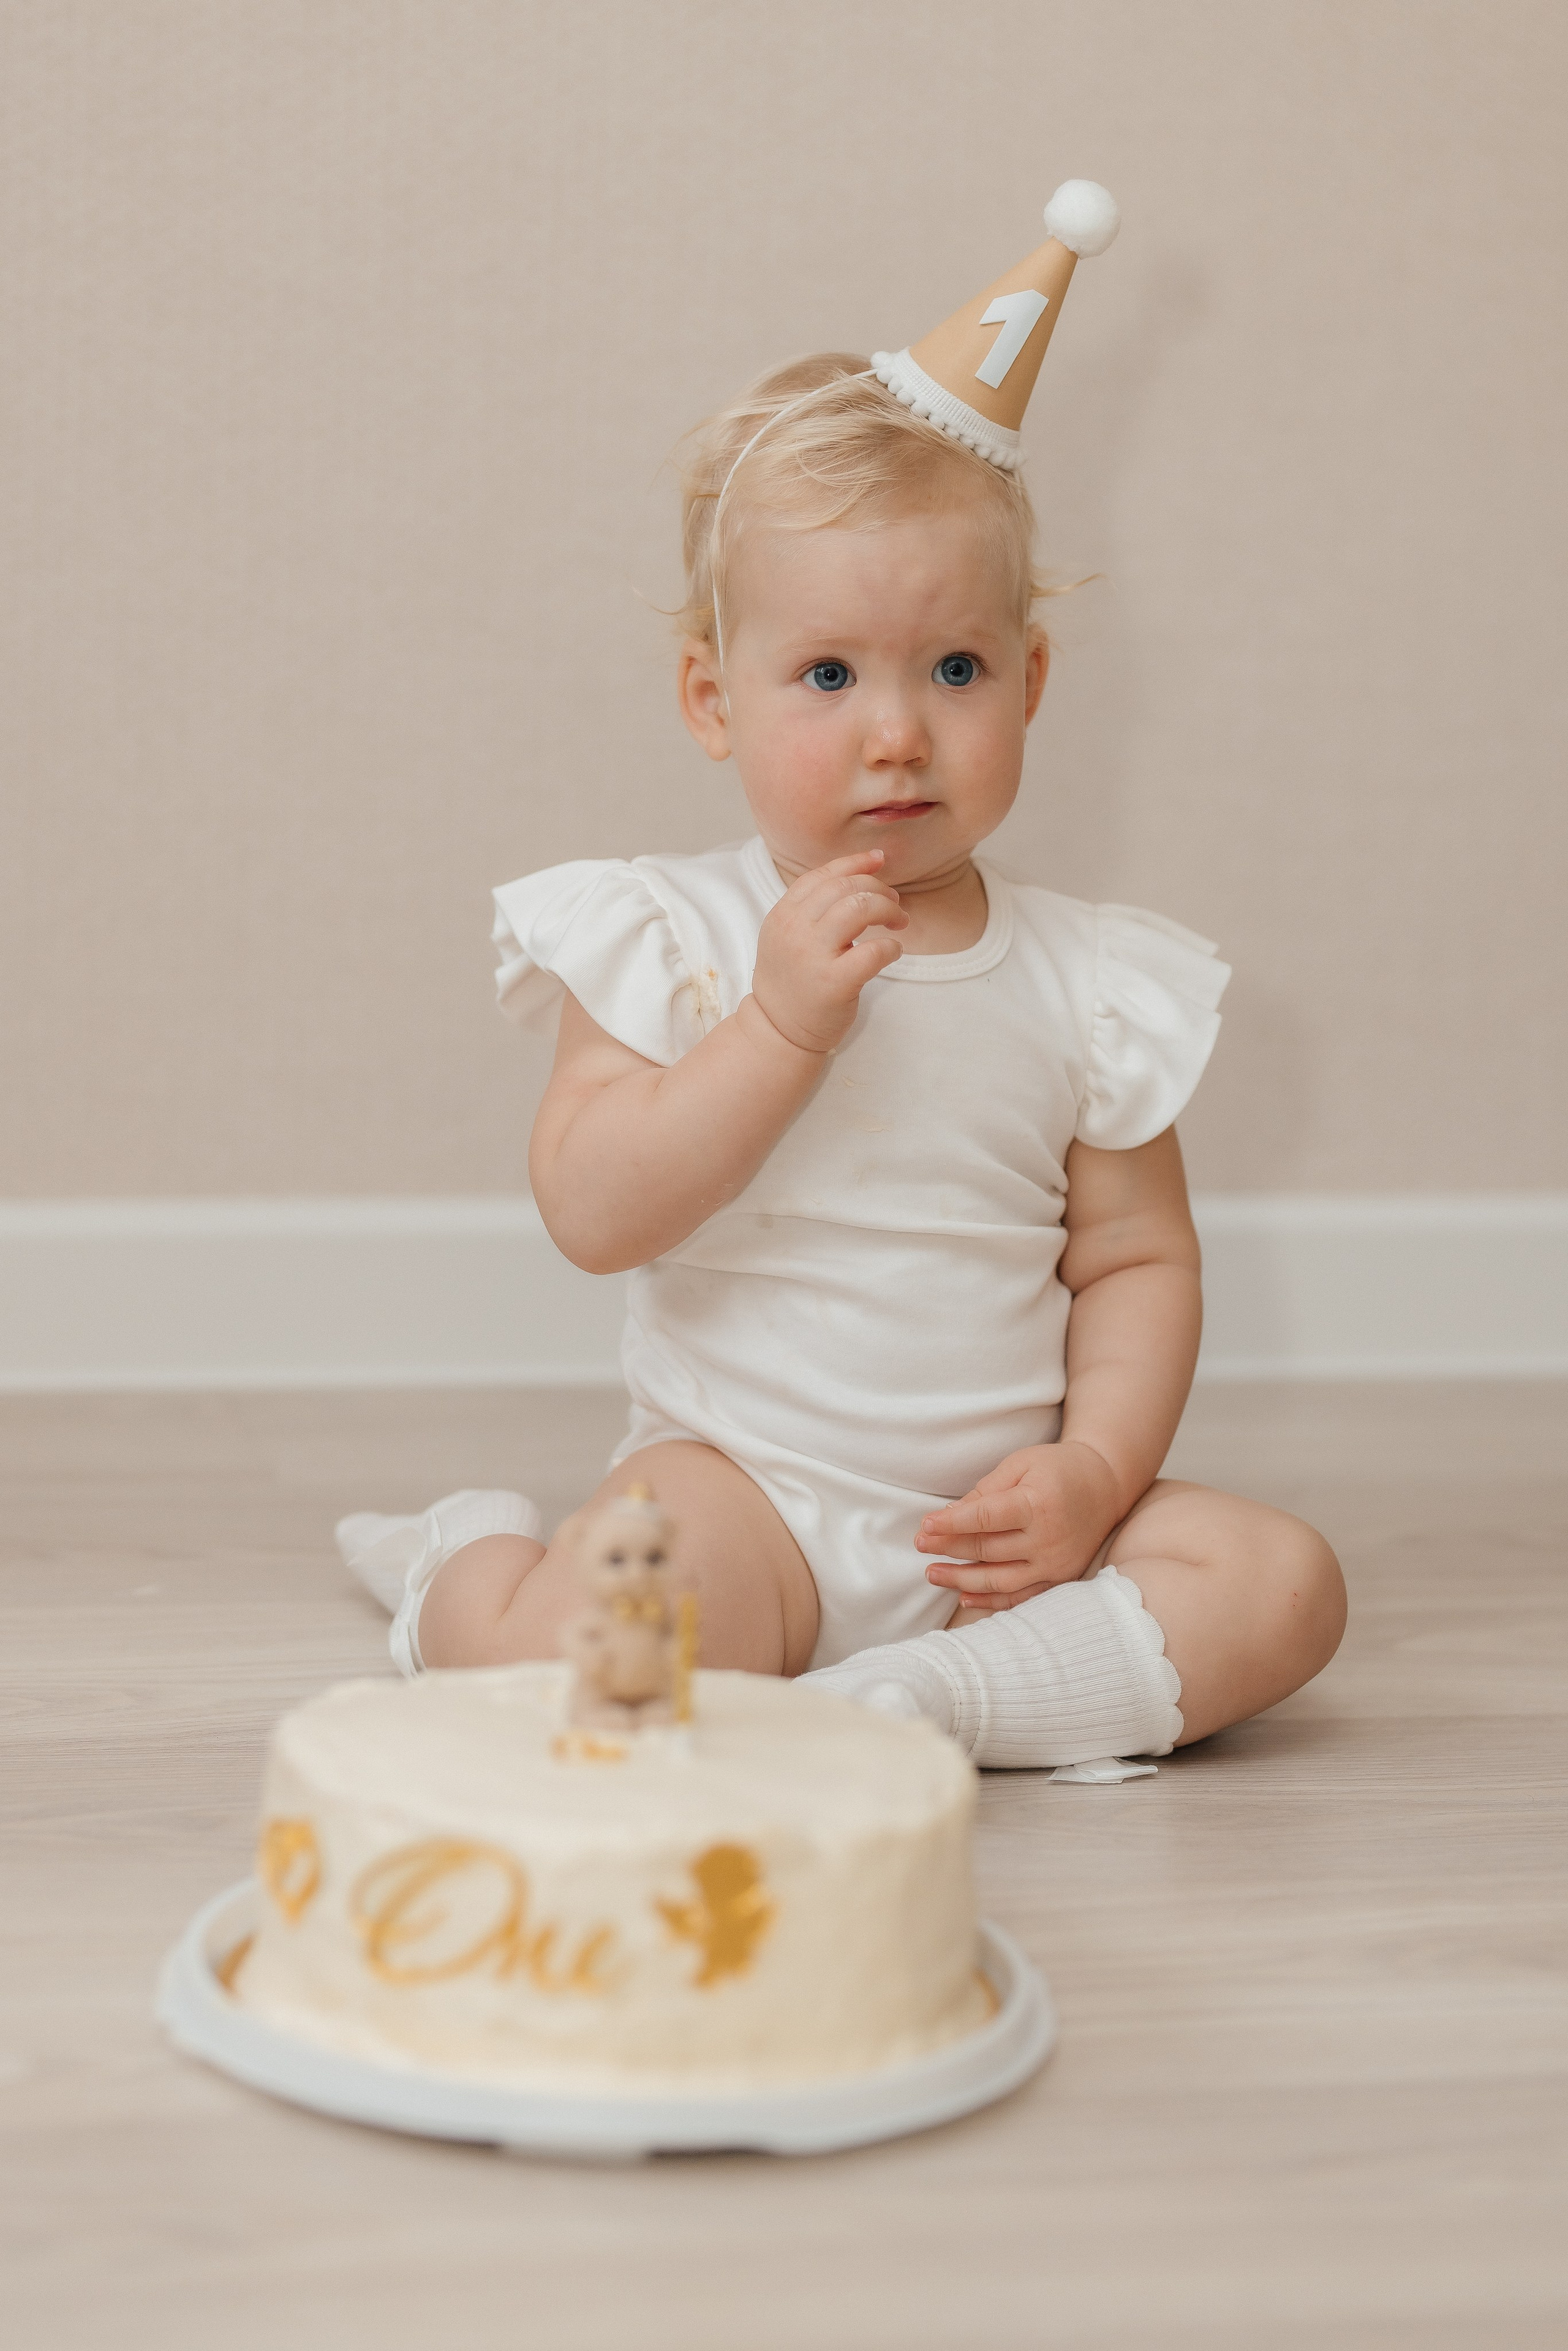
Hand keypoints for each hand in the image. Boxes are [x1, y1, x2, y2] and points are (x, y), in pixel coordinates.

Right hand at [749, 852, 906, 1053]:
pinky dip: (891, 946)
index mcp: (783, 915)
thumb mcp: (788, 937)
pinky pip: (873, 951)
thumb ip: (812, 909)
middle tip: (894, 903)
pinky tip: (893, 951)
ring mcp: (813, 956)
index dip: (856, 863)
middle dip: (878, 889)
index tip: (880, 860)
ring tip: (898, 922)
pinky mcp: (834, 983)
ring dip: (887, 909)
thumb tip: (858, 875)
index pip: (823, 875)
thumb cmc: (792, 982)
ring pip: (859, 908)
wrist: (777, 1030)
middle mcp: (794, 930)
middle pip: (845, 888)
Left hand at [916, 1441, 1124, 1612]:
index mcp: (1038, 1503)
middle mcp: (1049, 1538)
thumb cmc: (1057, 1468)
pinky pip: (1022, 1597)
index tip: (924, 1526)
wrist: (1105, 1485)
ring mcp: (1056, 1564)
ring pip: (1000, 1580)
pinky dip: (992, 1601)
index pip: (985, 1518)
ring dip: (962, 1580)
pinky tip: (964, 1597)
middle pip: (988, 1549)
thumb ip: (986, 1491)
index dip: (951, 1524)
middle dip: (949, 1549)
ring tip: (932, 1574)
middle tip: (920, 1545)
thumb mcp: (1021, 1464)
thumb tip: (947, 1516)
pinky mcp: (1061, 1578)